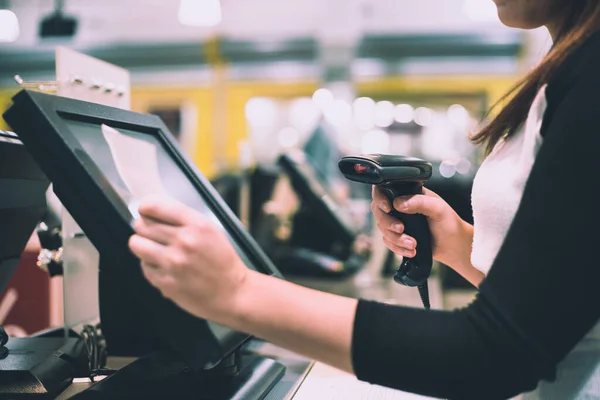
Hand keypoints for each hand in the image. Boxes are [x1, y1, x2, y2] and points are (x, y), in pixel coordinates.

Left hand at [128, 195, 248, 321]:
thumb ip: (183, 220)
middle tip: (152, 233)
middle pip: (141, 225)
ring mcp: (173, 262)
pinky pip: (144, 266)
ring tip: (154, 249)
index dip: (145, 207)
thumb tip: (151, 212)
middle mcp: (183, 241)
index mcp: (196, 224)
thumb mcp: (210, 230)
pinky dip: (151, 265)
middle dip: (144, 227)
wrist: (232, 292)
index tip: (144, 210)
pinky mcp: (166, 282)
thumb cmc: (222, 261)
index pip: (155, 206)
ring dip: (142, 245)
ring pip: (136, 244)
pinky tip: (165, 267)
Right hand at [371, 186, 474, 274]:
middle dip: (388, 222)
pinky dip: (398, 248)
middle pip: (379, 211)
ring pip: (383, 229)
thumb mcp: (438, 208)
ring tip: (413, 244)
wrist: (453, 246)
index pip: (385, 190)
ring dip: (396, 239)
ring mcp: (398, 222)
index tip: (388, 208)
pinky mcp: (398, 237)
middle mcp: (400, 207)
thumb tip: (398, 203)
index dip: (381, 198)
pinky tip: (411, 250)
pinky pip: (388, 242)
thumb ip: (419, 202)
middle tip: (401, 229)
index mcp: (409, 194)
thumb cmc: (449, 224)